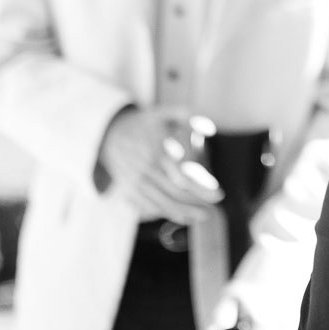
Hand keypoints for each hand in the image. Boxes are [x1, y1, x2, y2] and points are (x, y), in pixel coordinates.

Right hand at [97, 106, 222, 223]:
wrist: (108, 134)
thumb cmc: (145, 123)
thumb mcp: (166, 112)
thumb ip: (190, 117)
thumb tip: (210, 130)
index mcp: (157, 150)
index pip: (183, 176)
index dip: (202, 189)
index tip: (219, 195)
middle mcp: (146, 168)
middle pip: (174, 194)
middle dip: (196, 205)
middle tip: (214, 210)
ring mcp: (135, 181)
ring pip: (161, 204)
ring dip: (183, 213)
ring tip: (202, 217)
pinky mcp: (128, 189)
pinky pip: (147, 207)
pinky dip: (165, 213)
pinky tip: (182, 216)